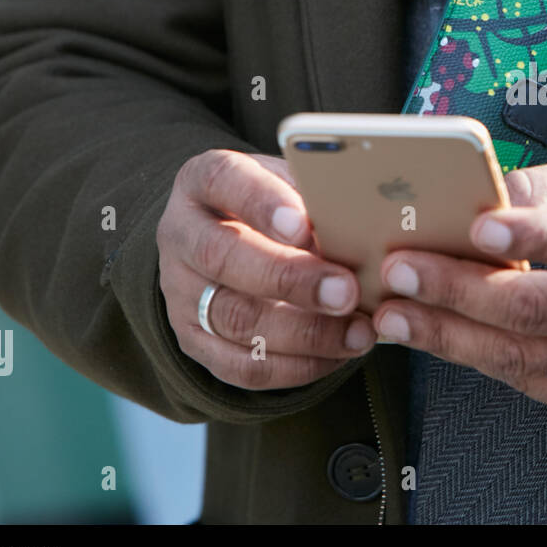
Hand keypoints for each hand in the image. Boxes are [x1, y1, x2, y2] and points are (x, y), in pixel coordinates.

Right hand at [157, 149, 375, 389]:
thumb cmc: (278, 204)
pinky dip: (296, 365)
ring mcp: (182, 292)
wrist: (231, 237)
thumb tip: (364, 224)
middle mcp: (183, 234)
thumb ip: (318, 196)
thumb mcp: (292, 181)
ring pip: (234, 319)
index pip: (223, 181)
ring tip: (358, 331)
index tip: (304, 225)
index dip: (263, 203)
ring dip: (304, 332)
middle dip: (290, 279)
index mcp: (205, 180)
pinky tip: (339, 354)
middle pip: (223, 258)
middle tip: (347, 292)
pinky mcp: (194, 340)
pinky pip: (241, 365)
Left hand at [370, 154, 546, 417]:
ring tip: (393, 310)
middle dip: (461, 289)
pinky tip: (425, 332)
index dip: (537, 236)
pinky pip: (517, 380)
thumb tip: (489, 195)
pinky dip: (464, 355)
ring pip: (519, 356)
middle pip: (540, 310)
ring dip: (446, 333)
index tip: (479, 225)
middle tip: (403, 269)